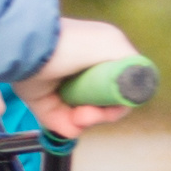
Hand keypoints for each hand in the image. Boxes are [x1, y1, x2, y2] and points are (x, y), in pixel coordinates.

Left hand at [14, 16, 150, 133]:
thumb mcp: (114, 45)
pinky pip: (62, 123)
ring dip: (86, 120)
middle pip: (104, 104)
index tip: (114, 105)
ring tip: (78, 116)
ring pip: (85, 116)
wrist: (30, 51)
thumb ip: (134, 65)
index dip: (120, 99)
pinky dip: (68, 127)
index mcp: (101, 55)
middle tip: (91, 113)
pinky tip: (69, 122)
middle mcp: (83, 72)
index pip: (120, 86)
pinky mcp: (44, 101)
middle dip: (102, 112)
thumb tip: (141, 86)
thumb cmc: (72, 44)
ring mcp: (64, 87)